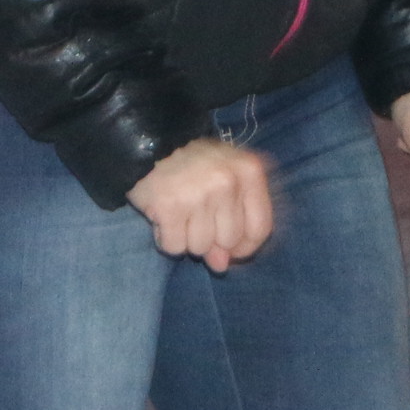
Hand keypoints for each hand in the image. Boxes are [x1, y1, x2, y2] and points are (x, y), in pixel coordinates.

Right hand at [128, 136, 274, 271]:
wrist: (149, 142)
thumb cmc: (194, 164)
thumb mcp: (223, 182)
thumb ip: (231, 223)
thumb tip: (220, 266)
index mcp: (250, 171)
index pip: (260, 228)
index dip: (245, 247)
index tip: (231, 250)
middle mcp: (228, 182)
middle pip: (229, 240)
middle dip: (211, 239)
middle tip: (195, 216)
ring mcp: (199, 194)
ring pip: (200, 247)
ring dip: (187, 238)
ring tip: (179, 213)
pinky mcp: (170, 206)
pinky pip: (174, 246)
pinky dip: (166, 239)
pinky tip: (163, 218)